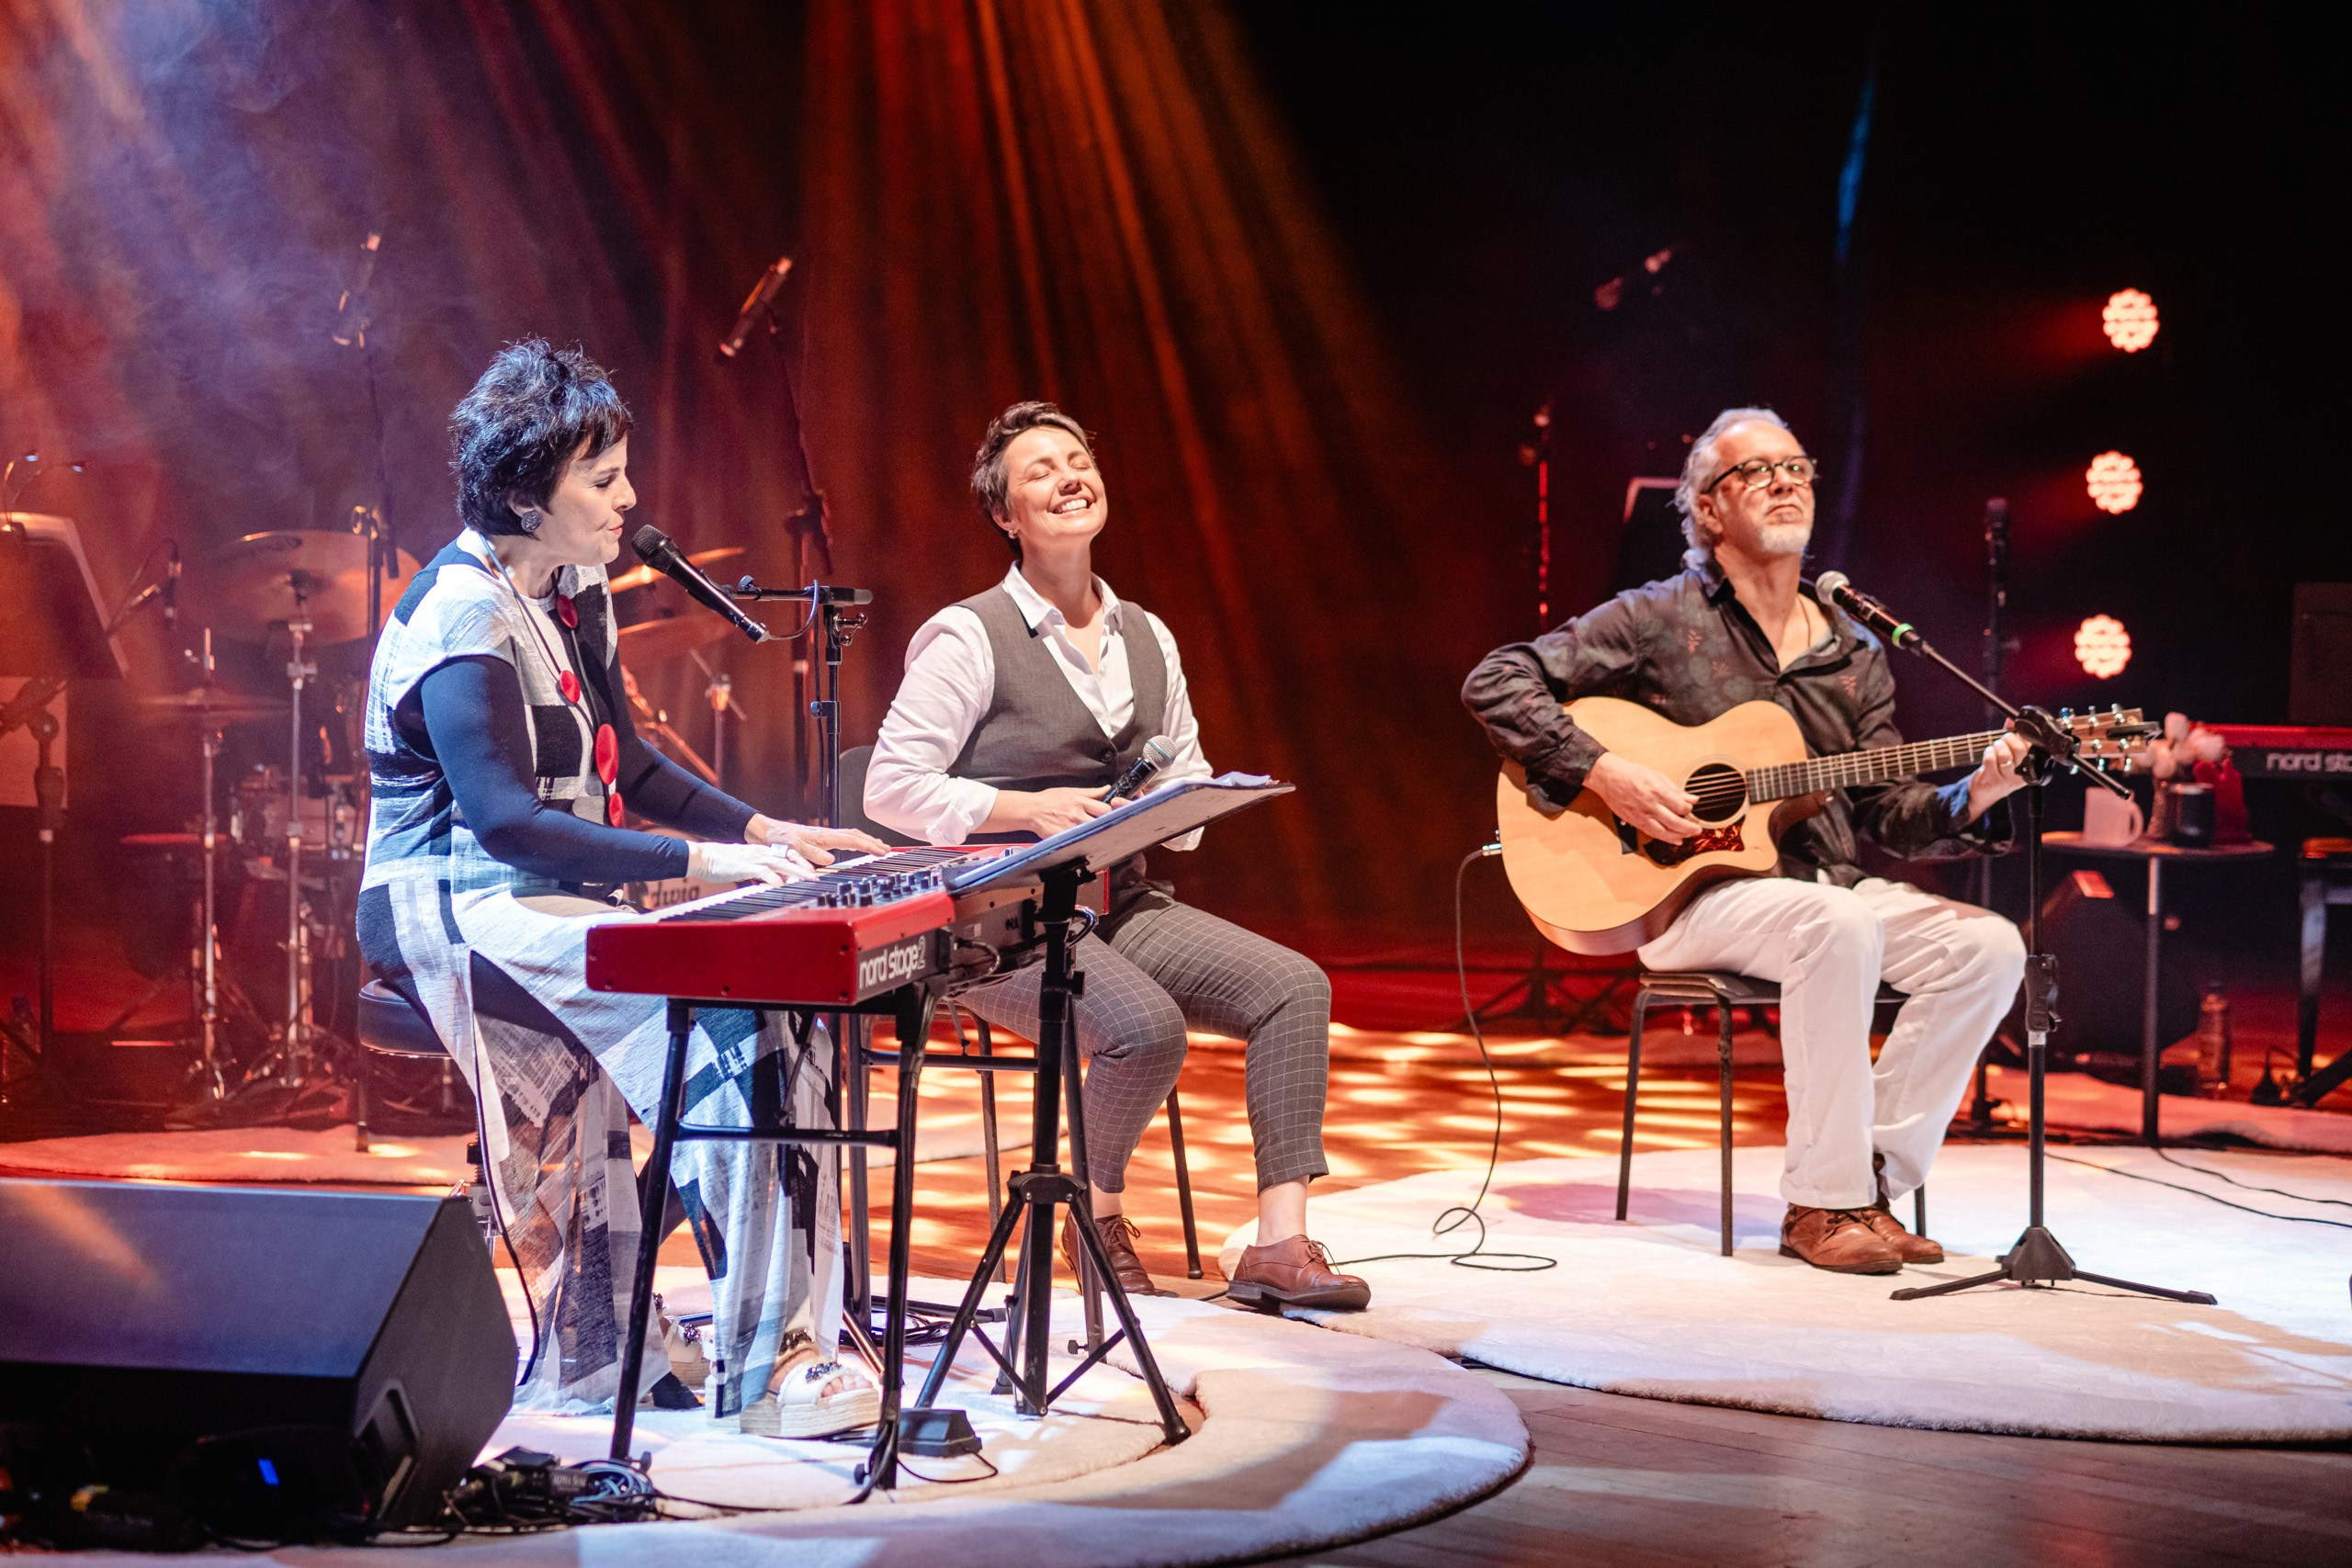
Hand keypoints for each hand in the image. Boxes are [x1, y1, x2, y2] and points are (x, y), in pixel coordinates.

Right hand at [688, 840, 815, 885]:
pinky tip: (781, 885)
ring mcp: (754, 858)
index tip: (815, 871)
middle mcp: (762, 852)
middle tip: (818, 877)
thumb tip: (778, 881)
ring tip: (809, 880)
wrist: (703, 858)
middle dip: (805, 866)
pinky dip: (773, 878)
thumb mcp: (748, 866)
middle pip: (789, 857)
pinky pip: (762, 872)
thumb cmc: (724, 864)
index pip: (788, 853)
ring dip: (796, 872)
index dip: (802, 861)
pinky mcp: (744, 866)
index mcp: (763, 852)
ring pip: (780, 863)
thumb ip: (764, 872)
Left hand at [746, 814, 887, 866]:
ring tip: (879, 846)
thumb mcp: (793, 849)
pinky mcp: (821, 837)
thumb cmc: (779, 841)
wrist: (768, 832)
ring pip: (851, 835)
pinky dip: (856, 840)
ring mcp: (825, 834)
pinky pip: (844, 837)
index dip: (869, 846)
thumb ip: (811, 855)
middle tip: (887, 849)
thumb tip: (830, 861)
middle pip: (856, 835)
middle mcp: (827, 834)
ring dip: (866, 840)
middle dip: (873, 842)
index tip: (882, 851)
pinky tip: (857, 844)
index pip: (852, 840)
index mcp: (824, 837)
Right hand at [1004, 786, 1114, 837]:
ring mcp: (1070, 827)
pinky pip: (1078, 841)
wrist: (1031, 810)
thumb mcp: (1070, 791)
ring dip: (1094, 833)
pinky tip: (1082, 839)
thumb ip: (1090, 792)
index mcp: (1079, 801)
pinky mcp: (1063, 837)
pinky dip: (1082, 840)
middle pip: (1100, 822)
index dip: (1110, 813)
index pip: (1104, 809)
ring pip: (1091, 833)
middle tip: (1105, 825)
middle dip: (1104, 824)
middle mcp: (1076, 814)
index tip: (1109, 814)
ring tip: (1094, 833)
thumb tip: (1107, 789)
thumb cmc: (1049, 800)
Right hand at [1585, 751, 1703, 843]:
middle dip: (1689, 827)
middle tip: (1698, 829)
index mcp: (1657, 791)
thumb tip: (1692, 798)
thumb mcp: (1657, 776)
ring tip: (1690, 835)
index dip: (1688, 809)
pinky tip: (1676, 840)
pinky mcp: (1635, 822)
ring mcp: (1642, 815)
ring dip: (1680, 835)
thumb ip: (1676, 790)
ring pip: (1665, 831)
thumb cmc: (1632, 774)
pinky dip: (1667, 839)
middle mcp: (1650, 805)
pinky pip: (1653, 834)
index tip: (1689, 808)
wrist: (1609, 778)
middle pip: (1675, 822)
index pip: (1680, 806)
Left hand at [1966, 726, 2033, 821]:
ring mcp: (2007, 780)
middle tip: (2004, 739)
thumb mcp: (2011, 755)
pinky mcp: (1992, 781)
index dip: (2023, 737)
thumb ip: (2012, 737)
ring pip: (2004, 754)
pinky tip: (1989, 754)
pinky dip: (1988, 752)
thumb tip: (2011, 720)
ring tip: (1995, 747)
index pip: (2033, 748)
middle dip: (2009, 738)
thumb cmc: (2000, 770)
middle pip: (2020, 750)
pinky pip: (1991, 760)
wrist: (1985, 793)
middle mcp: (2021, 775)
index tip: (2017, 733)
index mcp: (2031, 768)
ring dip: (1997, 746)